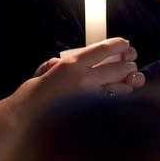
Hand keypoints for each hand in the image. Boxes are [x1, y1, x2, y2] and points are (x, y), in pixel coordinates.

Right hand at [18, 38, 143, 113]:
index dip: (118, 45)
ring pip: (120, 88)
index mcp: (73, 64)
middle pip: (117, 68)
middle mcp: (84, 79)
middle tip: (132, 63)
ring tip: (132, 79)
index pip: (102, 50)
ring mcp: (90, 97)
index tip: (126, 43)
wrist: (27, 117)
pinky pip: (113, 104)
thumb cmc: (34, 93)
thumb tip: (64, 62)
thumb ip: (58, 63)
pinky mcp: (92, 113)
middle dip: (129, 64)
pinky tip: (124, 97)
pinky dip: (120, 100)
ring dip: (128, 83)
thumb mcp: (45, 70)